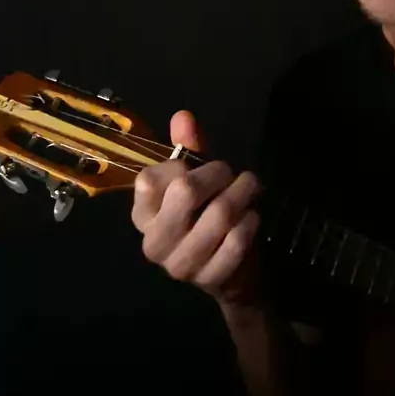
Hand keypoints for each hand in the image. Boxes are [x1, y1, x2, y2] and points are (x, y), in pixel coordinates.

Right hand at [132, 110, 261, 307]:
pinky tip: (252, 216)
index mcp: (143, 216)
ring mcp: (181, 265)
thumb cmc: (204, 218)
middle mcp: (154, 242)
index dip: (179, 166)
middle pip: (185, 191)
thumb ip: (187, 149)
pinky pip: (236, 240)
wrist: (229, 275)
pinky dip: (250, 221)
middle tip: (231, 174)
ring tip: (250, 187)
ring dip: (242, 193)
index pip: (149, 179)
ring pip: (218, 214)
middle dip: (216, 174)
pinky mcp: (209, 279)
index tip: (196, 167)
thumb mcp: (195, 181)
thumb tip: (183, 116)